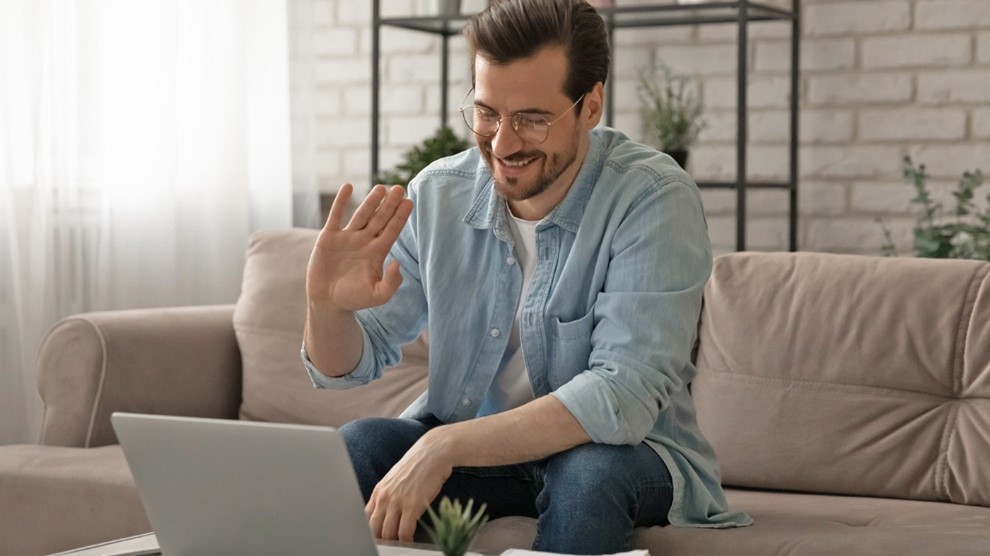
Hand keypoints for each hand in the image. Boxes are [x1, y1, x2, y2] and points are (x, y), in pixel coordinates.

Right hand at [306, 183, 413, 312]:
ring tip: (381, 188)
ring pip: (362, 214)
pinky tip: (348, 186)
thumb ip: (391, 282)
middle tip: (398, 188)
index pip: (392, 230)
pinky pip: (336, 215)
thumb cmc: (353, 299)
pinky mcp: (329, 237)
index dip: (401, 216)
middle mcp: (364, 241)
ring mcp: (347, 237)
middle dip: (389, 204)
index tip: (409, 201)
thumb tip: (398, 263)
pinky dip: (341, 201)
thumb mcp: (377, 296)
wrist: (327, 302)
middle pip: (380, 219)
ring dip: (371, 201)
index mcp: (377, 252)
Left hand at [366, 429, 452, 541]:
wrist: (433, 452)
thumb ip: (388, 496)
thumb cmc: (418, 466)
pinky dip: (407, 541)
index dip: (369, 533)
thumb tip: (385, 515)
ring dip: (394, 543)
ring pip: (388, 534)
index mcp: (378, 492)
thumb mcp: (396, 480)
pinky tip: (411, 542)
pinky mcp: (412, 505)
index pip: (365, 520)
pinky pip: (405, 532)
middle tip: (387, 547)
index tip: (375, 540)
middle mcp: (384, 497)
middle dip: (380, 541)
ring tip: (400, 547)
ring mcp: (397, 501)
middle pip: (374, 530)